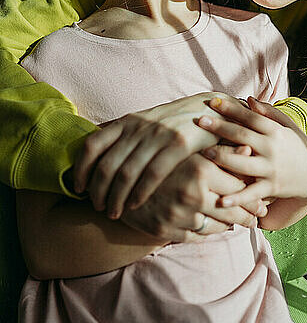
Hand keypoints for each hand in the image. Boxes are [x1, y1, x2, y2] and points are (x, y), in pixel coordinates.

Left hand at [73, 92, 237, 218]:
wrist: (210, 110)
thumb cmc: (174, 122)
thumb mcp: (145, 121)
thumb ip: (123, 135)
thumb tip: (93, 151)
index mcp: (128, 121)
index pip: (93, 145)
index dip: (81, 169)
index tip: (79, 189)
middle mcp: (139, 126)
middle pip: (107, 164)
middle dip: (98, 192)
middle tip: (98, 208)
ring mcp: (159, 135)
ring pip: (127, 173)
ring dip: (117, 198)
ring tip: (114, 213)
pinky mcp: (179, 144)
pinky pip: (152, 174)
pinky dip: (140, 194)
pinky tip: (135, 206)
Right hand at [120, 153, 265, 241]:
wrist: (117, 176)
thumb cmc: (161, 154)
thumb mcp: (190, 146)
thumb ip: (221, 148)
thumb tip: (249, 149)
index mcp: (199, 168)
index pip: (239, 187)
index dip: (253, 194)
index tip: (261, 199)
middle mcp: (190, 192)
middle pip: (232, 210)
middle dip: (248, 215)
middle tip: (258, 215)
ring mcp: (177, 214)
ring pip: (217, 227)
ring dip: (231, 226)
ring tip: (242, 222)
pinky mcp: (165, 229)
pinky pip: (197, 237)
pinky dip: (209, 233)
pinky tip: (215, 226)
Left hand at [198, 96, 306, 227]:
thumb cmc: (295, 146)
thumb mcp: (287, 126)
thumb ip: (268, 112)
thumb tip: (249, 99)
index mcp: (274, 131)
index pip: (250, 117)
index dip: (232, 109)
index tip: (213, 102)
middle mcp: (272, 148)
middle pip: (242, 136)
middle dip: (220, 128)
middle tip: (199, 121)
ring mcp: (270, 169)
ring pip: (243, 163)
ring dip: (223, 158)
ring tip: (204, 152)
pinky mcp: (270, 188)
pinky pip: (252, 193)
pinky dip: (237, 199)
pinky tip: (221, 201)